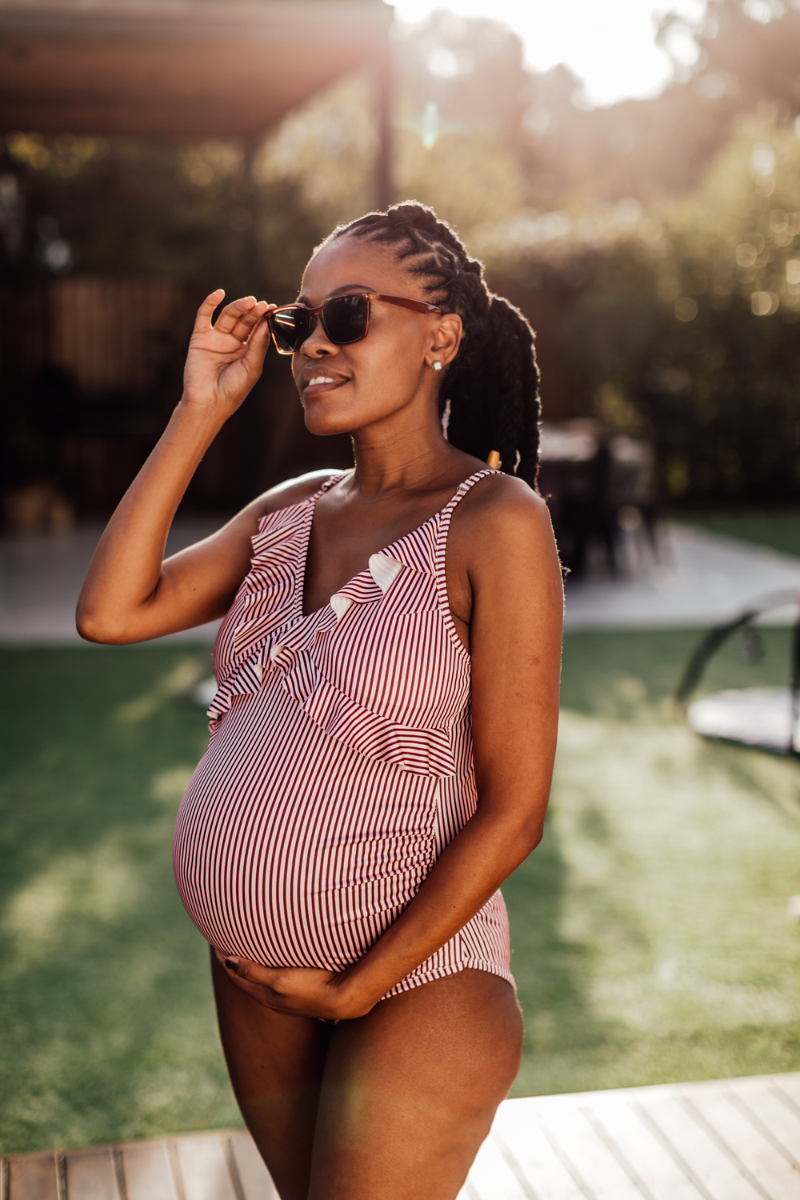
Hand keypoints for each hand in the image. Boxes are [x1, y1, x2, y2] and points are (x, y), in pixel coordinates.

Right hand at [181, 291, 275, 419]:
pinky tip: (219, 294)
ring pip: (228, 316)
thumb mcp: (252, 367)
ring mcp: (216, 338)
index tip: (273, 309)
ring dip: (238, 307)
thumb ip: (258, 345)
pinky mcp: (200, 337)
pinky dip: (210, 303)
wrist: (209, 402)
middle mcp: (232, 342)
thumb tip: (266, 322)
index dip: (264, 318)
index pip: (257, 329)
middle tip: (262, 305)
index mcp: (246, 351)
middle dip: (253, 312)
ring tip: (250, 301)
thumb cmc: (233, 389)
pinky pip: (204, 316)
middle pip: (244, 320)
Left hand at [215, 950, 375, 1020]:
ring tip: (248, 950)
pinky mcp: (300, 994)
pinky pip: (275, 980)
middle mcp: (272, 1000)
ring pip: (260, 980)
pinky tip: (275, 961)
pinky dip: (266, 969)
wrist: (344, 999)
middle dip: (235, 964)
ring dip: (251, 966)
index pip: (236, 977)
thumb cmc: (311, 987)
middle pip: (246, 980)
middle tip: (228, 944)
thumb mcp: (279, 979)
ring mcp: (286, 999)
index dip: (225, 960)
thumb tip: (227, 962)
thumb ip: (253, 971)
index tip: (216, 943)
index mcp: (264, 996)